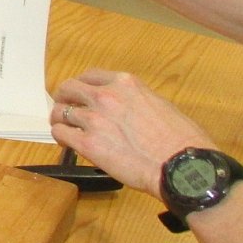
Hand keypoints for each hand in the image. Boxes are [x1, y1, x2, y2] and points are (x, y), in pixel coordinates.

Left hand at [51, 68, 216, 194]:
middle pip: (69, 89)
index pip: (90, 75)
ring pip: (61, 112)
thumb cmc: (181, 140)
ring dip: (60, 119)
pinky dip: (60, 137)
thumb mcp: (160, 105)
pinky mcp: (87, 143)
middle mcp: (105, 96)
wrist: (181, 166)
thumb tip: (127, 109)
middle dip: (64, 98)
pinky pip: (60, 133)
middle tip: (65, 108)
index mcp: (125, 84)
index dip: (82, 85)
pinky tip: (66, 143)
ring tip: (64, 128)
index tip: (80, 94)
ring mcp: (94, 119)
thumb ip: (136, 101)